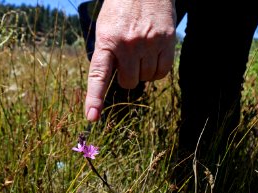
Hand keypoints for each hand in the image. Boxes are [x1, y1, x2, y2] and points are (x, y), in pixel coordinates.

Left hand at [84, 0, 175, 120]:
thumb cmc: (121, 10)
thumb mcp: (105, 28)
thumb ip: (107, 54)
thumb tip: (114, 83)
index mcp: (106, 41)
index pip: (98, 75)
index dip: (94, 98)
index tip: (91, 117)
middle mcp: (127, 44)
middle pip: (128, 83)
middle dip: (128, 76)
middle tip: (129, 59)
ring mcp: (148, 43)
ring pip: (146, 79)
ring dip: (144, 71)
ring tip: (142, 51)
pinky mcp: (166, 41)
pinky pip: (162, 73)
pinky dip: (158, 70)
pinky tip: (154, 55)